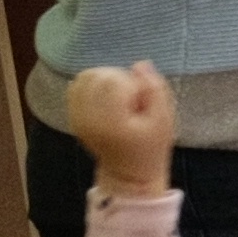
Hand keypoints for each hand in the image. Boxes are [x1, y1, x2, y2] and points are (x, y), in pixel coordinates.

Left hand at [68, 60, 176, 191]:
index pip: (116, 79)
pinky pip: (76, 86)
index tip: (142, 103)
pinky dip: (91, 84)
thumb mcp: (164, 120)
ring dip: (105, 79)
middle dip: (120, 80)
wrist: (129, 172)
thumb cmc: (150, 146)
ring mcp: (77, 116)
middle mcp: (88, 117)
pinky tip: (105, 97)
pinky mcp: (73, 115)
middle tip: (132, 102)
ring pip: (86, 76)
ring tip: (119, 98)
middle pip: (100, 75)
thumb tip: (141, 64)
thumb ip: (155, 89)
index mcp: (110, 120)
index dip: (135, 84)